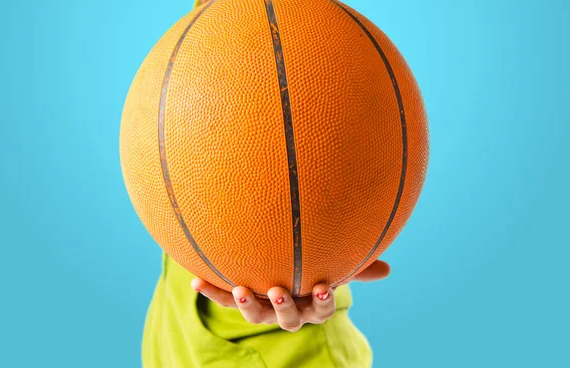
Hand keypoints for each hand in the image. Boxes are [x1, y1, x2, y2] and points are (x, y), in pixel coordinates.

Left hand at [190, 260, 389, 331]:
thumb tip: (387, 268)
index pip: (321, 307)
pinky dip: (212, 290)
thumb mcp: (335, 263)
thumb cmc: (316, 263)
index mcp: (312, 302)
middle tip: (278, 291)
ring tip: (241, 290)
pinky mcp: (242, 296)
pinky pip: (226, 296)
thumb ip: (355, 265)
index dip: (323, 301)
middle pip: (288, 318)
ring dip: (247, 304)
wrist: (285, 268)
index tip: (322, 287)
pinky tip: (195, 279)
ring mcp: (263, 305)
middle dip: (283, 307)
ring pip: (257, 315)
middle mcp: (288, 310)